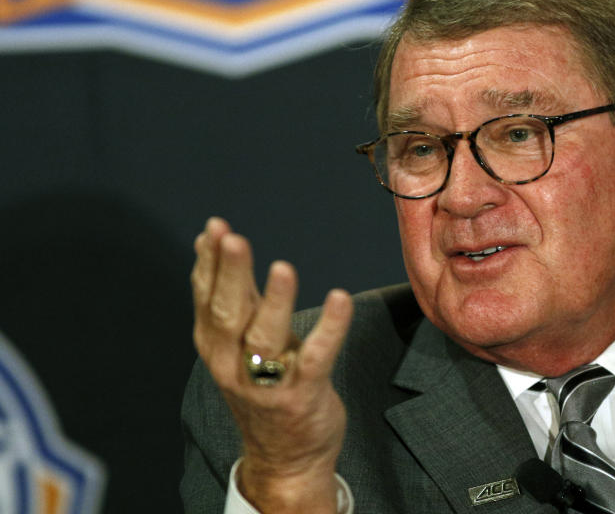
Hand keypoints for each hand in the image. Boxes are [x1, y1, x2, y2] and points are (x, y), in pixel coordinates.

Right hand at [191, 217, 352, 512]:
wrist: (285, 456)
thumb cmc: (263, 384)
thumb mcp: (238, 339)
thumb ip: (232, 292)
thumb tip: (215, 240)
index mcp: (215, 344)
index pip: (206, 297)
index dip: (208, 263)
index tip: (215, 227)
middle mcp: (232, 363)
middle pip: (228, 313)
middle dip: (230, 274)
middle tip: (233, 238)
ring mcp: (266, 382)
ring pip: (265, 338)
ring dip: (275, 302)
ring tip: (283, 268)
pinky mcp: (301, 395)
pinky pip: (316, 358)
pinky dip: (328, 328)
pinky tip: (339, 299)